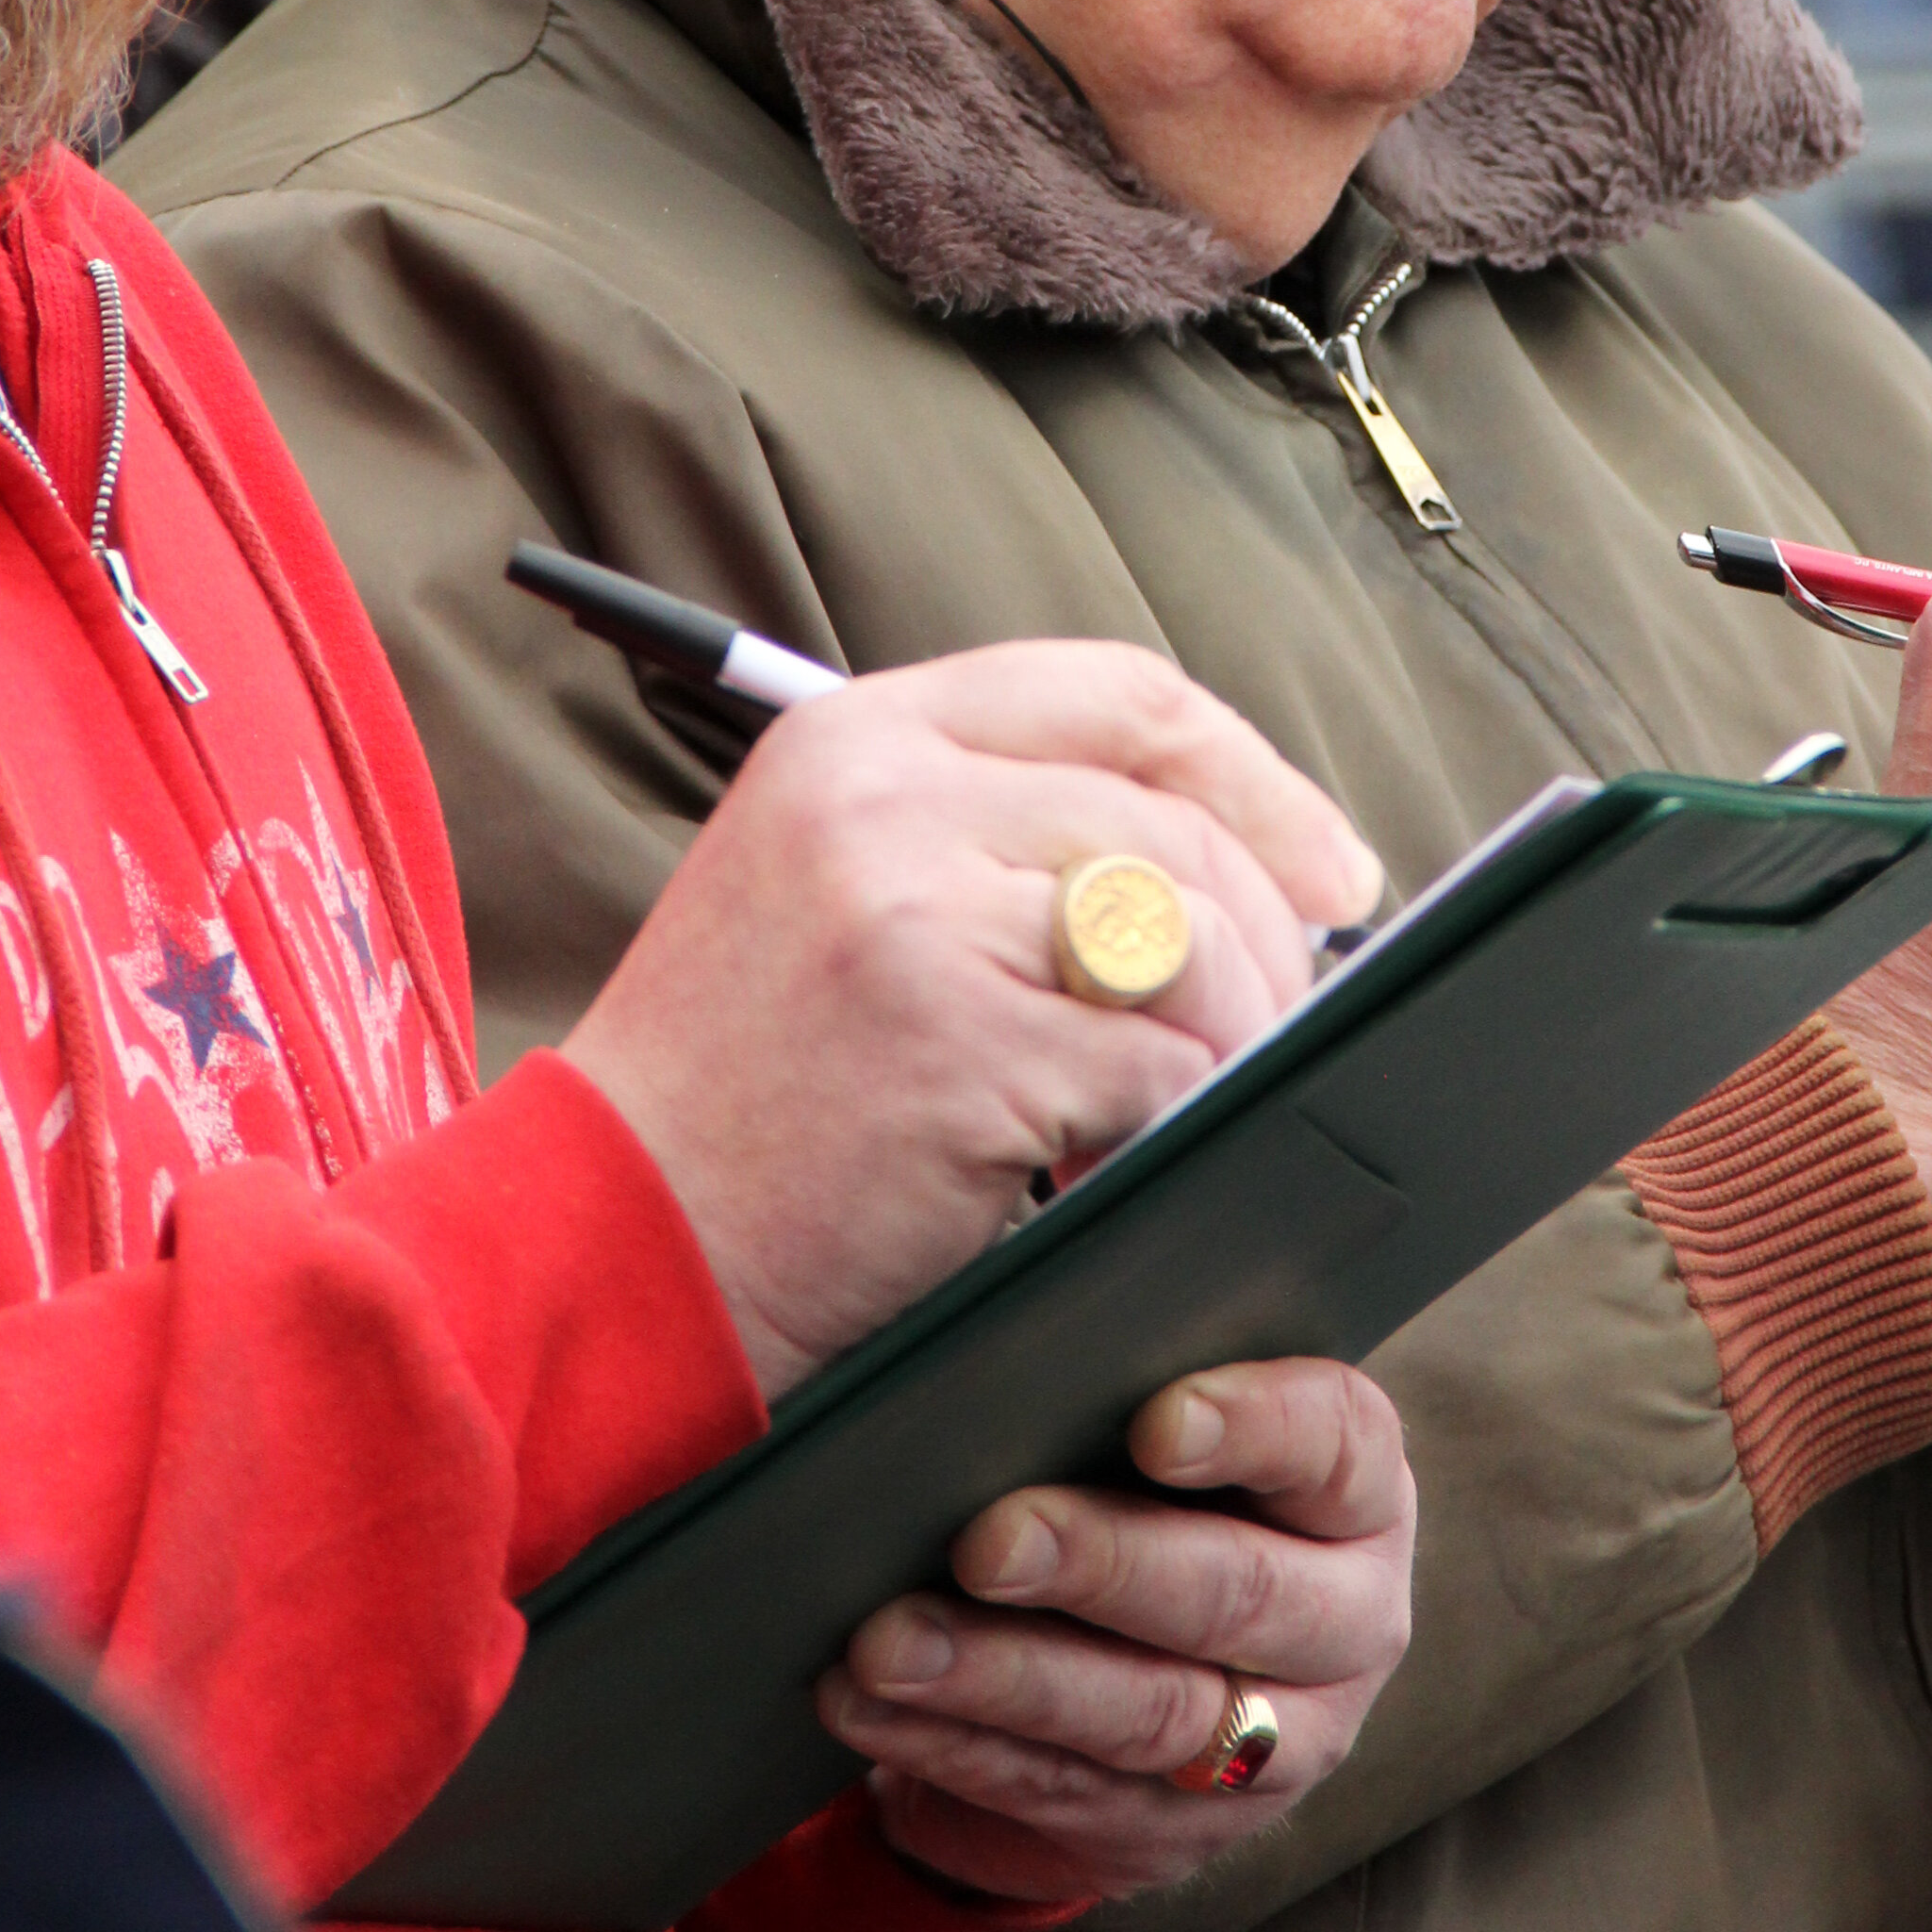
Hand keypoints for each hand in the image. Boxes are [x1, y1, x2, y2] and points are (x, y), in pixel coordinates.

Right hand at [561, 646, 1379, 1397]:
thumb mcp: (830, 885)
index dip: (1251, 777)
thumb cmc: (736, 1086)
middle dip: (1271, 936)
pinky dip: (1162, 1128)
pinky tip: (1107, 1161)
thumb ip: (989, 832)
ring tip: (1179, 1104)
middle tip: (1286, 1025)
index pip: (1120, 694)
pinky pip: (1153, 1070)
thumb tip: (1227, 865)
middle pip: (1175, 824)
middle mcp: (887, 795)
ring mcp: (919, 915)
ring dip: (1224, 1041)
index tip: (1329, 868)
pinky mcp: (960, 1046)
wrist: (602, 1236)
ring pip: (1185, 944)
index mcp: (859, 734)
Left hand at [817, 1357, 1415, 1903]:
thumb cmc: (1125, 1471)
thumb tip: (1054, 1247)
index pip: (1335, 1441)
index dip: (1253, 1428)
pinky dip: (952, 1746)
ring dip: (1006, 1678)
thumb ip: (1131, 1340)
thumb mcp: (1155, 1399)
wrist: (1115, 1650)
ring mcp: (1272, 1746)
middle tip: (986, 1539)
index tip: (1150, 1422)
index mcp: (1354, 1490)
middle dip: (1104, 1565)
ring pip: (1146, 1716)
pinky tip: (869, 1704)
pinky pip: (1058, 1794)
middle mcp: (1343, 1621)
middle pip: (1242, 1595)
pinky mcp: (1173, 1833)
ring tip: (889, 1641)